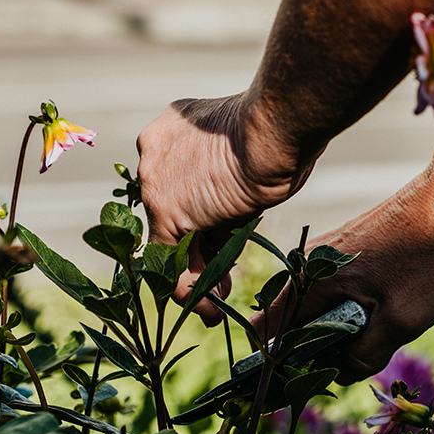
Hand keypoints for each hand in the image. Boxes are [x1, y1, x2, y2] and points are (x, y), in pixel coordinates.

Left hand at [137, 95, 309, 322]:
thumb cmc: (279, 134)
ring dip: (193, 277)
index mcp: (176, 128)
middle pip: (175, 213)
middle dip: (197, 252)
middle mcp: (155, 151)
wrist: (275, 128)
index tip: (218, 240)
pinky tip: (210, 306)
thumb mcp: (249, 158)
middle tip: (220, 281)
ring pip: (170, 239)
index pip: (182, 185)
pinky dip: (188, 286)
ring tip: (215, 305)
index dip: (201, 220)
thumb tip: (234, 221)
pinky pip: (170, 257)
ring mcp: (154, 179)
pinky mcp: (163, 208)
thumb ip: (231, 187)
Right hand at [253, 172, 433, 382]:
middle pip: (286, 322)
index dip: (273, 365)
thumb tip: (340, 374)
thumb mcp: (401, 321)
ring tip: (360, 349)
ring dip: (327, 332)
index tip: (293, 389)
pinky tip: (371, 322)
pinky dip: (340, 313)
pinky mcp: (343, 250)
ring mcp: (324, 254)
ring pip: (310, 307)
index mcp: (309, 281)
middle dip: (305, 352)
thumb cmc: (429, 258)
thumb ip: (363, 355)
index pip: (266, 331)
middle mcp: (306, 263)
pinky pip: (328, 291)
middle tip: (340, 372)